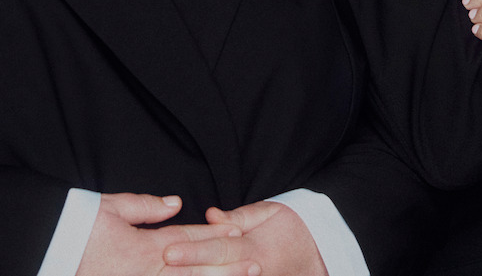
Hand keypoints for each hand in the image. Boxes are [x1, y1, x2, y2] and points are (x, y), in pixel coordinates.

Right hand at [75, 193, 252, 275]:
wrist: (46, 251)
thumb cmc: (75, 228)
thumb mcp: (110, 208)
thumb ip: (145, 206)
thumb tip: (175, 204)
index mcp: (143, 248)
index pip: (187, 240)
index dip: (214, 236)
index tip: (237, 233)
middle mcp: (146, 273)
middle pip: (194, 272)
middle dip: (226, 269)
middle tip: (255, 266)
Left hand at [163, 200, 326, 275]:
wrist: (319, 257)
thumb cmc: (292, 230)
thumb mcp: (271, 212)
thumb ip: (239, 216)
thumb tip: (211, 215)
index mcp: (254, 249)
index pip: (217, 249)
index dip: (192, 252)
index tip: (168, 251)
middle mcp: (251, 272)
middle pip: (213, 273)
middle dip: (186, 271)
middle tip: (161, 267)